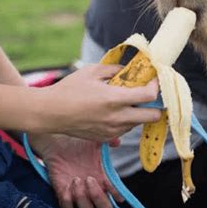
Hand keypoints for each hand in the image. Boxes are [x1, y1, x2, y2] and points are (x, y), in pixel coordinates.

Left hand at [30, 133, 123, 207]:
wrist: (57, 145)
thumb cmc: (78, 144)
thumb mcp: (95, 142)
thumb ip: (108, 140)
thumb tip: (117, 142)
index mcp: (102, 179)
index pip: (114, 193)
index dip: (116, 195)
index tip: (117, 194)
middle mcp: (92, 189)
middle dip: (99, 198)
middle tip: (91, 180)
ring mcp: (78, 193)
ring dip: (83, 197)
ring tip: (77, 179)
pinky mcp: (64, 194)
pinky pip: (67, 207)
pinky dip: (68, 200)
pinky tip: (67, 186)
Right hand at [35, 64, 160, 141]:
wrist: (50, 113)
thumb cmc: (69, 89)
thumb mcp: (92, 71)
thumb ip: (114, 69)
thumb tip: (129, 69)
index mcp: (114, 99)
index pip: (149, 96)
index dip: (156, 86)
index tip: (153, 80)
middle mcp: (117, 118)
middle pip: (153, 116)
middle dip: (156, 105)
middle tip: (148, 96)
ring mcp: (112, 130)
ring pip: (139, 123)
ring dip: (138, 112)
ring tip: (125, 101)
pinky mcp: (106, 138)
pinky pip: (125, 129)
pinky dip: (125, 120)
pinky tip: (114, 111)